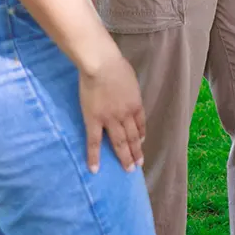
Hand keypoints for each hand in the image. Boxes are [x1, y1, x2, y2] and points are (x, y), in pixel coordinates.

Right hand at [80, 50, 145, 172]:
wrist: (102, 65)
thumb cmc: (116, 67)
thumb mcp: (130, 80)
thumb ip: (129, 91)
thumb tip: (126, 94)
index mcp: (136, 104)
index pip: (140, 124)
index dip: (141, 135)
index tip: (141, 143)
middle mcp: (126, 115)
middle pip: (133, 137)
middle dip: (136, 152)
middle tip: (138, 165)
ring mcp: (110, 120)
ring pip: (119, 143)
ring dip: (124, 157)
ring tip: (128, 169)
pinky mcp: (94, 121)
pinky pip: (93, 143)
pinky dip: (94, 157)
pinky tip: (94, 169)